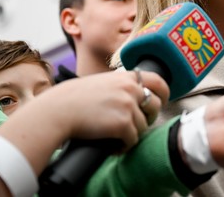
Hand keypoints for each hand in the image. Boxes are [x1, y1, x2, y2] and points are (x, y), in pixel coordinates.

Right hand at [55, 70, 169, 148]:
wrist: (58, 110)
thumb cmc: (74, 98)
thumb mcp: (102, 82)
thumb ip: (121, 86)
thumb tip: (138, 96)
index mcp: (126, 77)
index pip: (158, 81)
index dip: (164, 93)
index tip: (162, 101)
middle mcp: (131, 89)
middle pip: (155, 106)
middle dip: (147, 118)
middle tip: (134, 125)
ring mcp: (129, 106)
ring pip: (143, 126)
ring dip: (132, 134)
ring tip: (116, 137)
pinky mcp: (124, 124)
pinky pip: (133, 140)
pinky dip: (123, 146)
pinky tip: (113, 146)